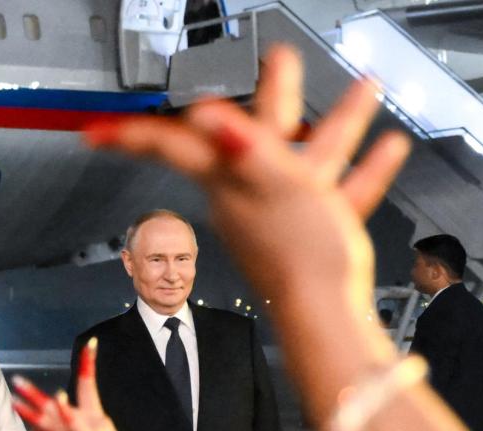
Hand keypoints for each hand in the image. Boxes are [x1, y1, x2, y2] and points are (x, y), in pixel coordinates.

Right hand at [11, 342, 144, 430]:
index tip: (91, 342)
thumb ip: (75, 423)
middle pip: (57, 405)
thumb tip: (58, 398)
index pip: (86, 384)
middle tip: (17, 381)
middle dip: (36, 394)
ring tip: (15, 403)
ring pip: (52, 424)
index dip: (87, 364)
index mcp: (92, 418)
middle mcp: (84, 424)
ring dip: (34, 413)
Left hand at [81, 46, 410, 339]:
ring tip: (364, 90)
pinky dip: (365, 168)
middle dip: (273, 92)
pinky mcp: (318, 232)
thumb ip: (243, 148)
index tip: (96, 131)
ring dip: (338, 121)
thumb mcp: (274, 190)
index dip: (133, 134)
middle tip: (278, 60)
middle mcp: (252, 194)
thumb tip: (205, 116)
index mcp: (230, 181)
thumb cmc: (300, 261)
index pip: (172, 145)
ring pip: (309, 155)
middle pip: (253, 132)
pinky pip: (342, 190)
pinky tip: (387, 149)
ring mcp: (286, 212)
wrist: (330, 319)